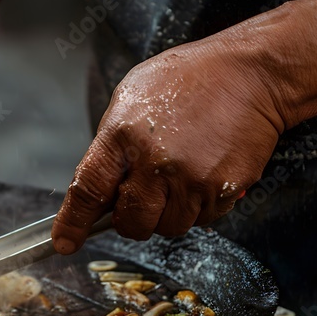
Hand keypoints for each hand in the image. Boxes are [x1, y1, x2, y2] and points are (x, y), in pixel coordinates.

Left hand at [51, 36, 287, 253]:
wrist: (252, 72)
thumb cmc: (189, 80)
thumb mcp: (131, 97)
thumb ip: (111, 145)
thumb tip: (97, 188)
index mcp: (122, 135)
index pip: (88, 189)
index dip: (73, 222)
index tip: (64, 243)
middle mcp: (154, 161)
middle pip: (130, 222)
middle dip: (131, 220)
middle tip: (143, 199)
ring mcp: (190, 178)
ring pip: (168, 227)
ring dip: (169, 214)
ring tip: (180, 178)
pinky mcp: (223, 188)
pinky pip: (203, 220)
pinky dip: (201, 207)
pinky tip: (205, 174)